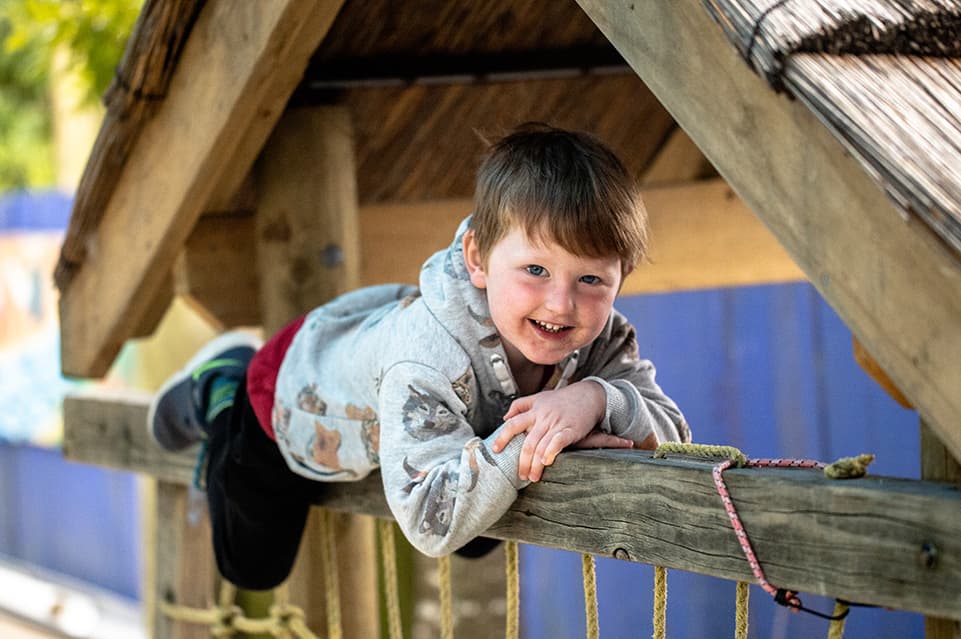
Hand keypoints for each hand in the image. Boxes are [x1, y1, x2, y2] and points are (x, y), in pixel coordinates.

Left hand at [491, 381, 630, 481]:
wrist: (588, 395)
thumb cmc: (562, 399)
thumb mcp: (539, 397)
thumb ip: (520, 405)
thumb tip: (505, 418)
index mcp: (534, 411)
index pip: (513, 424)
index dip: (502, 437)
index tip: (495, 450)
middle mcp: (543, 418)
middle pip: (527, 443)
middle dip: (523, 462)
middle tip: (521, 475)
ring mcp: (556, 424)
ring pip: (540, 446)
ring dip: (535, 465)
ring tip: (533, 477)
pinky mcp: (570, 430)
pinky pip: (558, 442)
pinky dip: (551, 452)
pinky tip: (546, 463)